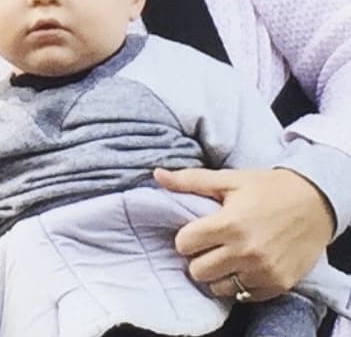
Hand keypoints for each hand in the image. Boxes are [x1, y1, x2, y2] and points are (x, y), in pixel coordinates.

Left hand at [154, 166, 335, 300]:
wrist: (313, 203)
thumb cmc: (267, 188)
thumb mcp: (229, 179)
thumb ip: (191, 180)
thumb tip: (158, 176)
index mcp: (229, 223)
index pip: (185, 244)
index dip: (185, 237)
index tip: (194, 232)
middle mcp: (245, 252)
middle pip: (198, 270)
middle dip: (198, 258)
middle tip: (208, 246)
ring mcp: (262, 272)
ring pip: (219, 287)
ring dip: (218, 274)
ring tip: (226, 256)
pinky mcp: (277, 285)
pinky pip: (244, 296)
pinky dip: (240, 283)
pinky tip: (244, 266)